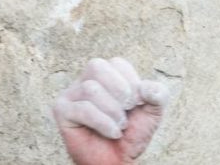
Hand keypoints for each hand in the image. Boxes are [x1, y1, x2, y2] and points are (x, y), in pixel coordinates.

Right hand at [53, 57, 168, 164]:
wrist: (118, 160)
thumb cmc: (132, 132)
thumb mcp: (154, 110)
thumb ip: (158, 93)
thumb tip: (145, 87)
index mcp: (107, 74)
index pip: (117, 63)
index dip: (132, 83)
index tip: (138, 103)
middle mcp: (86, 80)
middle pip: (97, 67)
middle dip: (119, 90)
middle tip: (128, 109)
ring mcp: (71, 95)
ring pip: (91, 89)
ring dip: (112, 111)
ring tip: (120, 125)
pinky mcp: (62, 111)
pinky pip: (82, 109)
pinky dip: (103, 123)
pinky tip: (113, 132)